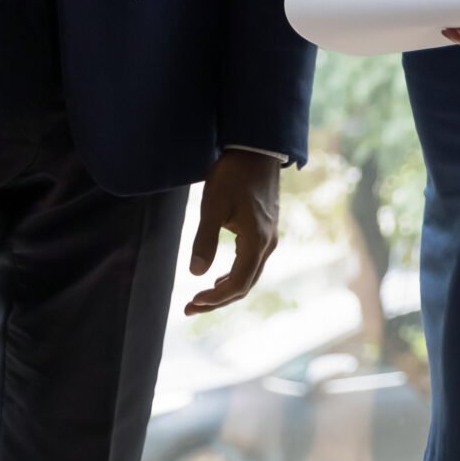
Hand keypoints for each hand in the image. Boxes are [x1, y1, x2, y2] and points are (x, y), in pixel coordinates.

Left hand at [186, 150, 281, 314]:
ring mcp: (269, 239)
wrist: (256, 151)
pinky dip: (234, 276)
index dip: (214, 299)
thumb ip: (204, 241)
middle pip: (245, 286)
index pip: (237, 285)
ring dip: (225, 291)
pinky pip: (251, 264)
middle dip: (217, 301)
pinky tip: (219, 278)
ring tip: (201, 298)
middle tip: (190, 308)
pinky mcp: (266, 231)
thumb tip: (196, 274)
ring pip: (249, 276)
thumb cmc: (232, 175)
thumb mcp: (212, 206)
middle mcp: (267, 245)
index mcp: (256, 242)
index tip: (191, 303)